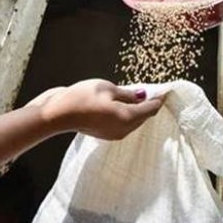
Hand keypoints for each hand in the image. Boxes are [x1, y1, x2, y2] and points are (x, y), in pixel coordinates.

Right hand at [39, 79, 163, 140]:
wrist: (58, 113)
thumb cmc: (83, 98)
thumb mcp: (108, 88)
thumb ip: (127, 93)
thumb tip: (141, 95)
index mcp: (128, 117)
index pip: (151, 108)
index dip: (159, 98)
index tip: (165, 90)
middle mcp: (124, 129)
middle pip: (143, 116)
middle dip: (148, 104)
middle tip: (151, 90)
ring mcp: (114, 134)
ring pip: (133, 121)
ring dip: (136, 109)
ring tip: (135, 95)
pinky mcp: (104, 133)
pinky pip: (122, 123)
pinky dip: (125, 114)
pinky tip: (120, 103)